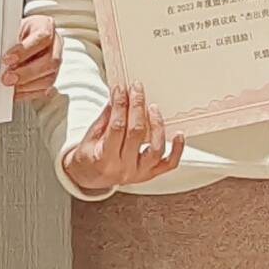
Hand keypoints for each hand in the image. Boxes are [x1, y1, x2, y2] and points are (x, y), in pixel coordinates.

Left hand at [0, 12, 61, 102]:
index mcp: (46, 26)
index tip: (7, 59)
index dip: (25, 50)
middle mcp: (55, 44)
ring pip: (49, 78)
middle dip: (27, 72)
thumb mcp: (11, 29)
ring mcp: (55, 62)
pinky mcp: (51, 77)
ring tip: (11, 85)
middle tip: (7, 78)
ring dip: (27, 85)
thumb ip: (8, 41)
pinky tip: (17, 91)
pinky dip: (29, 93)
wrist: (20, 38)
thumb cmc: (16, 32)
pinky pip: (45, 90)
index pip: (42, 37)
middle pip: (50, 61)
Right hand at [63, 82, 186, 199]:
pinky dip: (177, 149)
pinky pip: (169, 164)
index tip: (121, 90)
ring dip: (157, 125)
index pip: (116, 127)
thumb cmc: (89, 157)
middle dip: (137, 107)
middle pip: (136, 133)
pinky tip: (179, 134)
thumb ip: (105, 118)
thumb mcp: (90, 137)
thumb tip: (118, 97)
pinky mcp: (150, 174)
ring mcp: (139, 173)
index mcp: (104, 160)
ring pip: (155, 149)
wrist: (90, 178)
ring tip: (154, 108)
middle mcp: (123, 168)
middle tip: (137, 90)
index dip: (120, 105)